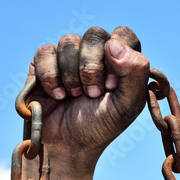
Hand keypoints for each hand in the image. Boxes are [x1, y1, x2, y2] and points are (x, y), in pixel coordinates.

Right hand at [26, 26, 148, 170]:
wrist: (67, 145)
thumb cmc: (101, 125)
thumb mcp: (128, 104)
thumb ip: (134, 72)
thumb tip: (113, 44)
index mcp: (121, 59)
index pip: (123, 34)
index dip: (117, 56)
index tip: (112, 85)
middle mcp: (96, 52)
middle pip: (95, 34)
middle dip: (93, 68)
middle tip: (93, 94)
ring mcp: (69, 55)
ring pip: (69, 41)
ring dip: (72, 75)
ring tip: (75, 96)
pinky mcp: (44, 62)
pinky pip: (45, 52)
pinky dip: (51, 77)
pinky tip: (58, 95)